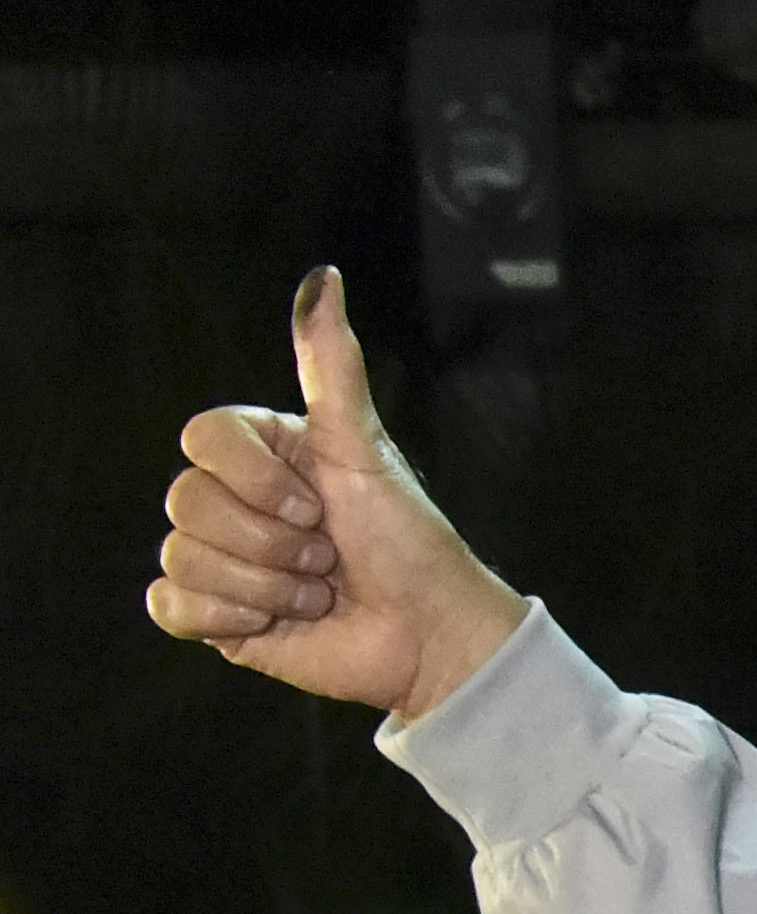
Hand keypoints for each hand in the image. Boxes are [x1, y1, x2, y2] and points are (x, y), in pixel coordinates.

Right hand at [145, 264, 525, 723]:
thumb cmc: (408, 541)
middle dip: (270, 542)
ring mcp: (223, 558)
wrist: (429, 636)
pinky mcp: (217, 617)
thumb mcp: (366, 448)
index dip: (257, 480)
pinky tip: (271, 623)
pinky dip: (224, 618)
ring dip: (263, 587)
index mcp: (264, 454)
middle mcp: (237, 501)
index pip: (202, 439)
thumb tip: (323, 277)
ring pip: (182, 555)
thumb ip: (333, 367)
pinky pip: (170, 606)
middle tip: (325, 557)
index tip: (317, 505)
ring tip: (315, 593)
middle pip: (187, 501)